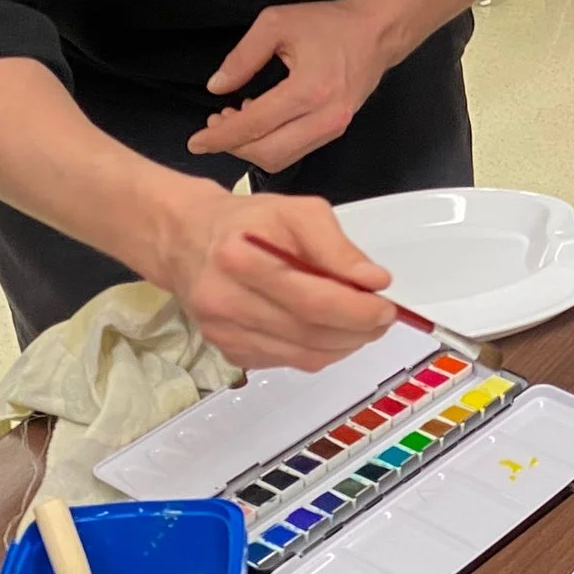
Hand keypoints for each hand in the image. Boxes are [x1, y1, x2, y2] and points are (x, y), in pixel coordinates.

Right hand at [150, 179, 396, 369]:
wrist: (187, 241)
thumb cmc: (246, 223)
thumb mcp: (296, 212)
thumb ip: (336, 246)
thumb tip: (373, 281)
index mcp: (240, 258)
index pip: (311, 300)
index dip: (356, 310)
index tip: (385, 307)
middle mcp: (226, 301)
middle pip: (310, 333)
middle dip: (358, 330)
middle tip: (381, 317)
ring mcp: (225, 334)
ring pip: (304, 356)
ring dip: (343, 344)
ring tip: (358, 323)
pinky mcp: (229, 352)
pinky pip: (289, 362)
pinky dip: (318, 350)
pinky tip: (324, 328)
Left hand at [190, 0, 400, 173]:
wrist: (375, 33)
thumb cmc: (329, 24)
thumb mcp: (276, 24)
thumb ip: (242, 57)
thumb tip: (216, 87)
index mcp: (309, 90)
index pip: (254, 124)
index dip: (220, 136)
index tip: (196, 140)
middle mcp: (324, 118)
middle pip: (266, 152)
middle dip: (232, 146)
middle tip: (213, 126)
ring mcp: (332, 129)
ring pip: (281, 159)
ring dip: (250, 149)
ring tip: (233, 123)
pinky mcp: (335, 132)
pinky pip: (295, 152)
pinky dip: (270, 145)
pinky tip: (259, 122)